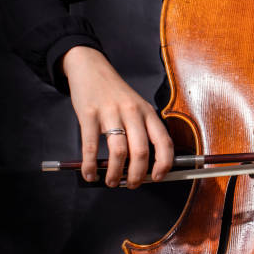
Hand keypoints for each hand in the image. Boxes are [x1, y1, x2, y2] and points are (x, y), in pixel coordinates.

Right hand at [61, 46, 173, 187]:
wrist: (91, 68)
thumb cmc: (115, 93)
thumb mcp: (137, 107)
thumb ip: (142, 130)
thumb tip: (145, 166)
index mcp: (148, 112)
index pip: (164, 141)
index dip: (164, 164)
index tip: (157, 178)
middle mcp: (133, 112)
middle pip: (141, 151)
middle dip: (137, 175)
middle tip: (132, 185)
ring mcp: (111, 113)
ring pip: (119, 152)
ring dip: (115, 173)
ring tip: (111, 182)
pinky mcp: (89, 114)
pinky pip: (90, 146)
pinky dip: (90, 165)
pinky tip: (90, 173)